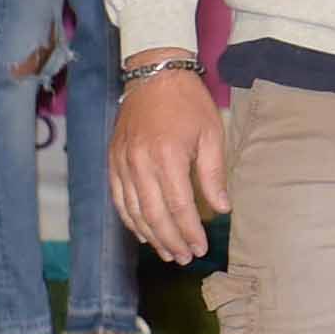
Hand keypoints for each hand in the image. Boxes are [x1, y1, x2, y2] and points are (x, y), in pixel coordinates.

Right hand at [108, 60, 227, 265]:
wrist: (153, 75)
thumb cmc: (188, 103)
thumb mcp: (211, 133)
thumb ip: (213, 174)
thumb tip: (221, 209)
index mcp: (167, 157)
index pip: (179, 207)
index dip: (189, 232)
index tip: (200, 248)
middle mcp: (140, 163)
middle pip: (154, 215)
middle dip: (170, 241)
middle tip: (184, 258)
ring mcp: (122, 163)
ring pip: (133, 212)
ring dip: (150, 236)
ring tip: (167, 252)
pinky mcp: (113, 160)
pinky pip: (118, 199)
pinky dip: (129, 220)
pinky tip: (143, 233)